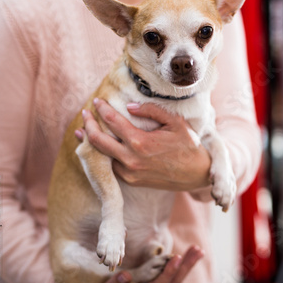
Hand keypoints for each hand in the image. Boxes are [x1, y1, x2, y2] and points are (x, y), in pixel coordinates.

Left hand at [76, 98, 210, 190]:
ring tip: (84, 130)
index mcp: (141, 142)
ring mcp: (130, 172)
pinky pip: (110, 166)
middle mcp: (131, 159)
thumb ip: (152, 110)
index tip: (96, 101)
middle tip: (85, 114)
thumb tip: (130, 106)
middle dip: (89, 125)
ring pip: (101, 156)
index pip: (112, 121)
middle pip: (98, 140)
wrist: (197, 174)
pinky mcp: (131, 181)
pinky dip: (102, 155)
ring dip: (91, 142)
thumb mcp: (176, 122)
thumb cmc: (189, 146)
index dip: (102, 109)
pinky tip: (99, 147)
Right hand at [99, 246, 203, 282]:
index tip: (176, 257)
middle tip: (198, 250)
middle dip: (186, 266)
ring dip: (187, 266)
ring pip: (177, 281)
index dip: (169, 272)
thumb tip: (125, 275)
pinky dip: (181, 269)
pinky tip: (187, 258)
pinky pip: (173, 281)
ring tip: (198, 251)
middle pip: (175, 282)